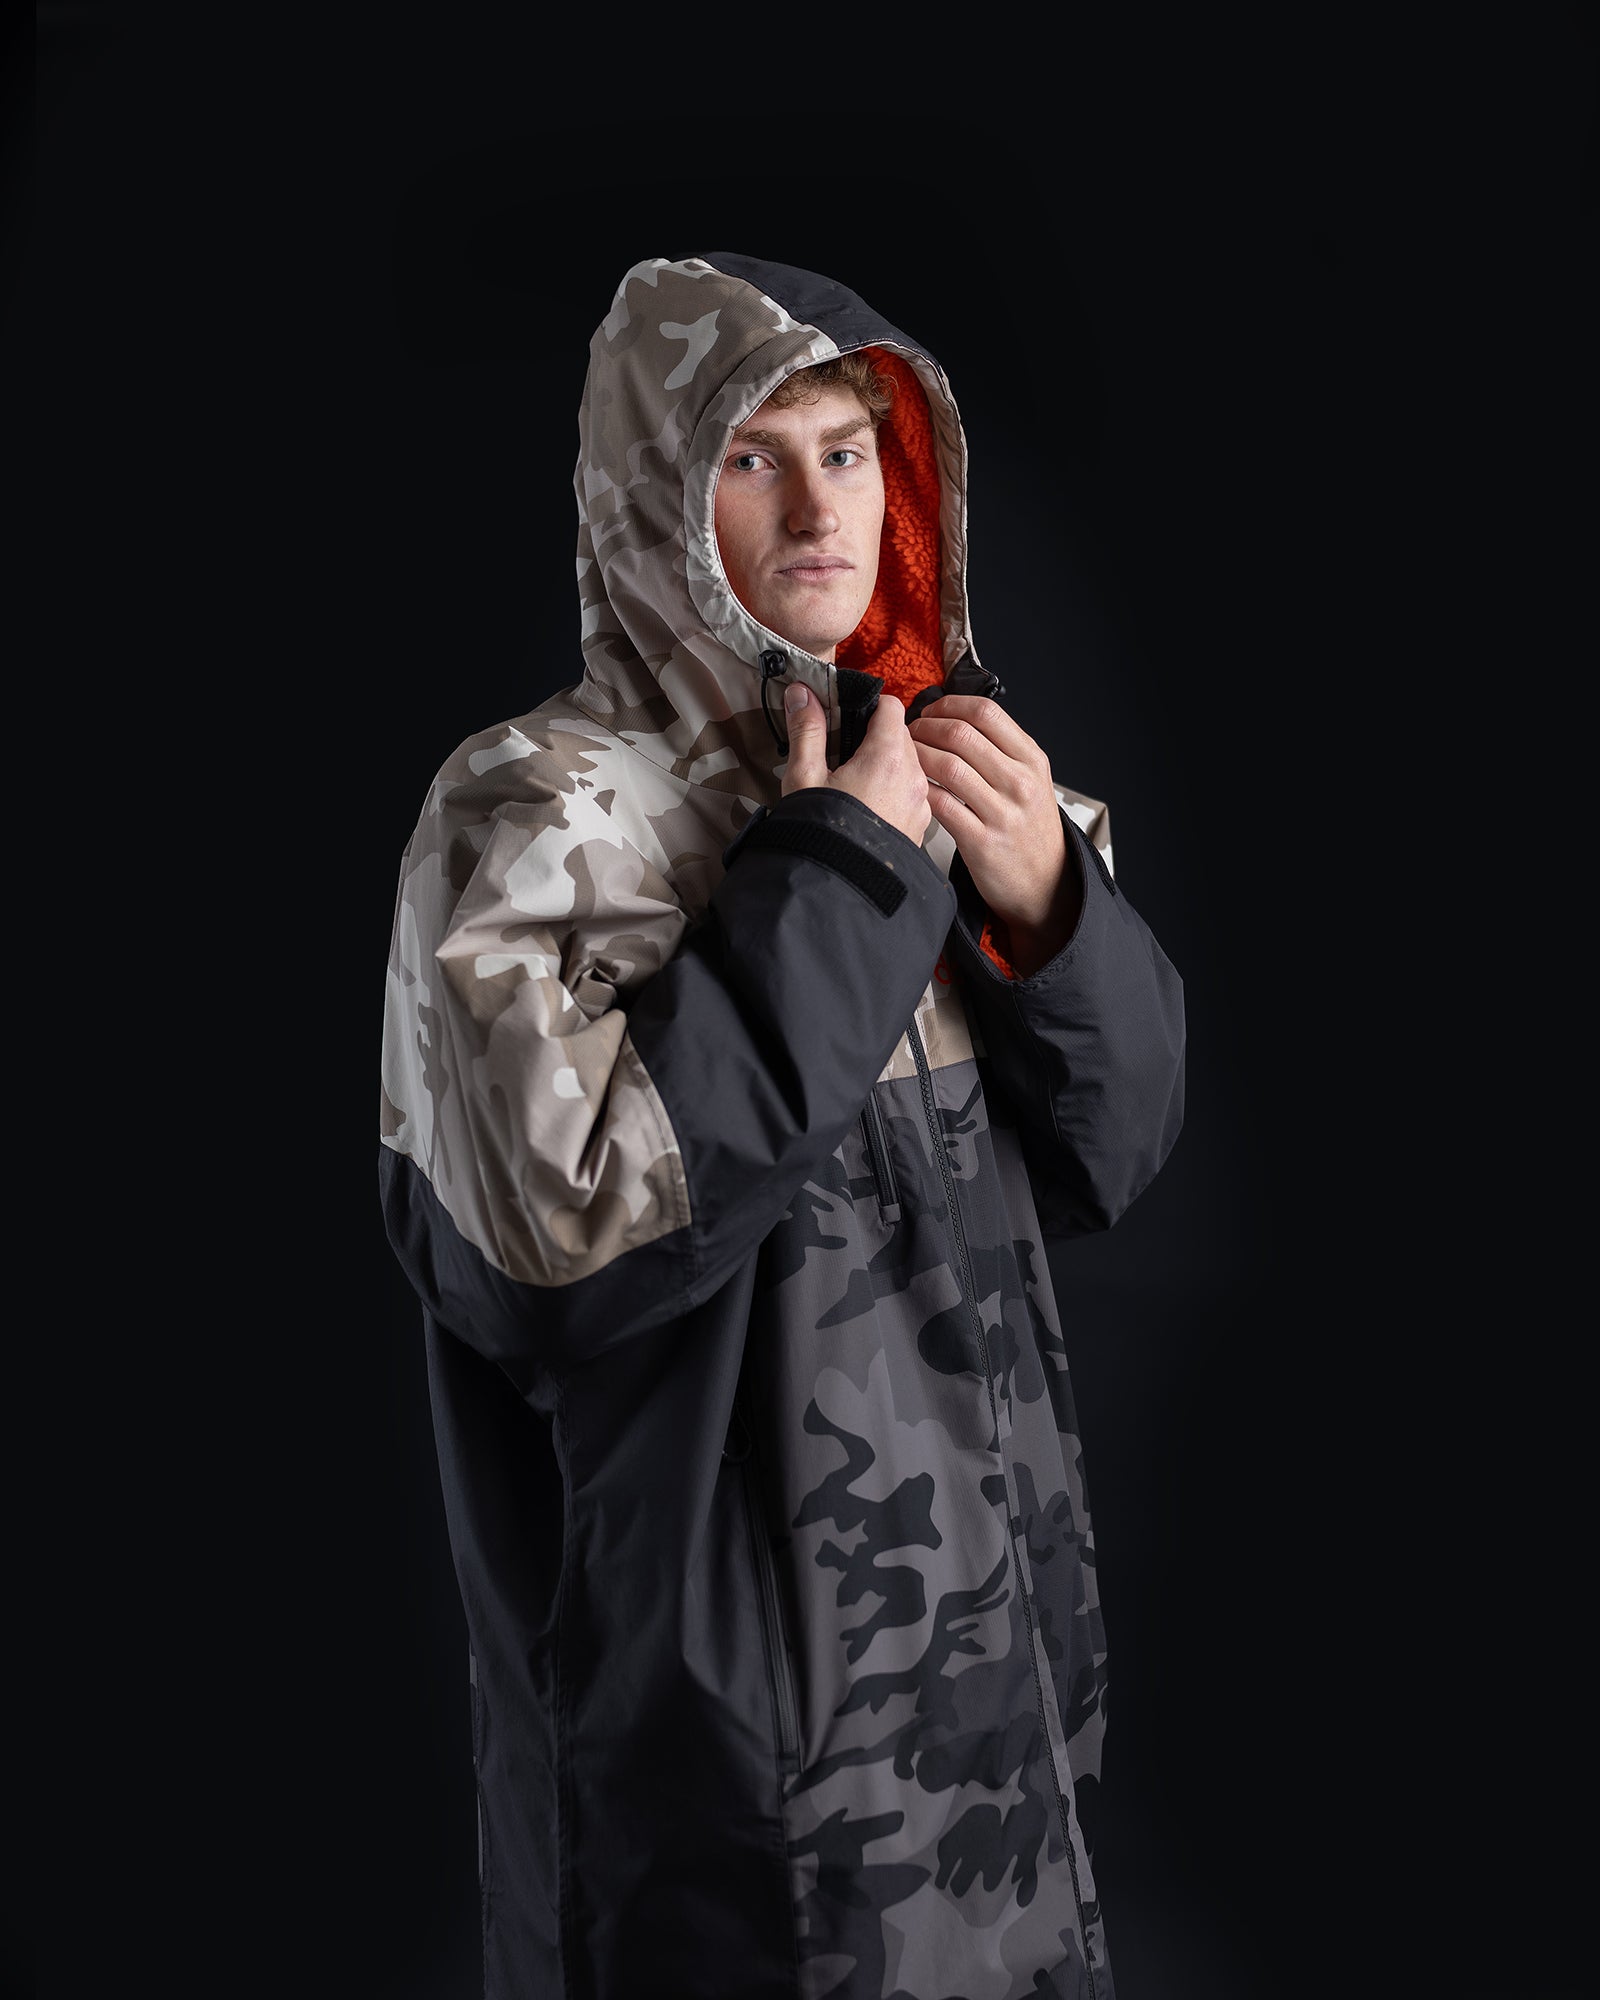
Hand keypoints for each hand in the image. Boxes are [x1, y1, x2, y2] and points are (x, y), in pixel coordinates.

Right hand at [781, 682, 931, 848]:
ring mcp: (921, 804)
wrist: (842, 889)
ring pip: (910, 766)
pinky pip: (912, 795)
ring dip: (887, 767)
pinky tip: (868, 809)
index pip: (891, 706)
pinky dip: (894, 793)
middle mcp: (913, 776)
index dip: (868, 707)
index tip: (848, 719)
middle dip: (876, 738)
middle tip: (845, 754)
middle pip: (902, 736)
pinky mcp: (920, 827)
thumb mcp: (804, 777)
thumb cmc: (821, 833)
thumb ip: (806, 730)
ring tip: (855, 785)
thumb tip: (802, 692)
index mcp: (887, 755)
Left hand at [907, 695, 1081, 973]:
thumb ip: (1003, 751)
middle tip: (909, 734)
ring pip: (948, 766)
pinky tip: (913, 790)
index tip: (930, 711)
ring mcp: (1003, 813)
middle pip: (961, 734)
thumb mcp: (1032, 782)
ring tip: (906, 759)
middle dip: (925, 728)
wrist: (1046, 884)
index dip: (949, 705)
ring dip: (918, 757)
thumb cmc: (1029, 830)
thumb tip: (957, 718)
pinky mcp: (982, 841)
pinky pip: (941, 805)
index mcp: (1032, 760)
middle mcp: (1020, 782)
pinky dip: (921, 792)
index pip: (986, 712)